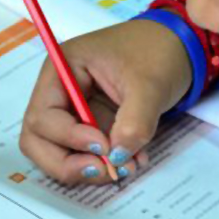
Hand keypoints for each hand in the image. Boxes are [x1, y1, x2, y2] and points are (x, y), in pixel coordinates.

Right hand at [20, 19, 192, 184]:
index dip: (68, 137)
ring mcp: (74, 112)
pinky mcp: (91, 127)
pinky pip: (86, 155)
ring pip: (59, 153)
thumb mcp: (149, 84)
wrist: (179, 48)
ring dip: (88, 168)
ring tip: (126, 166)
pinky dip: (105, 164)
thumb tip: (118, 158)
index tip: (104, 145)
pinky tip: (132, 160)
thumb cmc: (157, 51)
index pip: (43, 116)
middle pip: (39, 140)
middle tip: (104, 170)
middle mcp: (60, 93)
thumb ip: (134, 122)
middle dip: (67, 163)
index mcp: (62, 70)